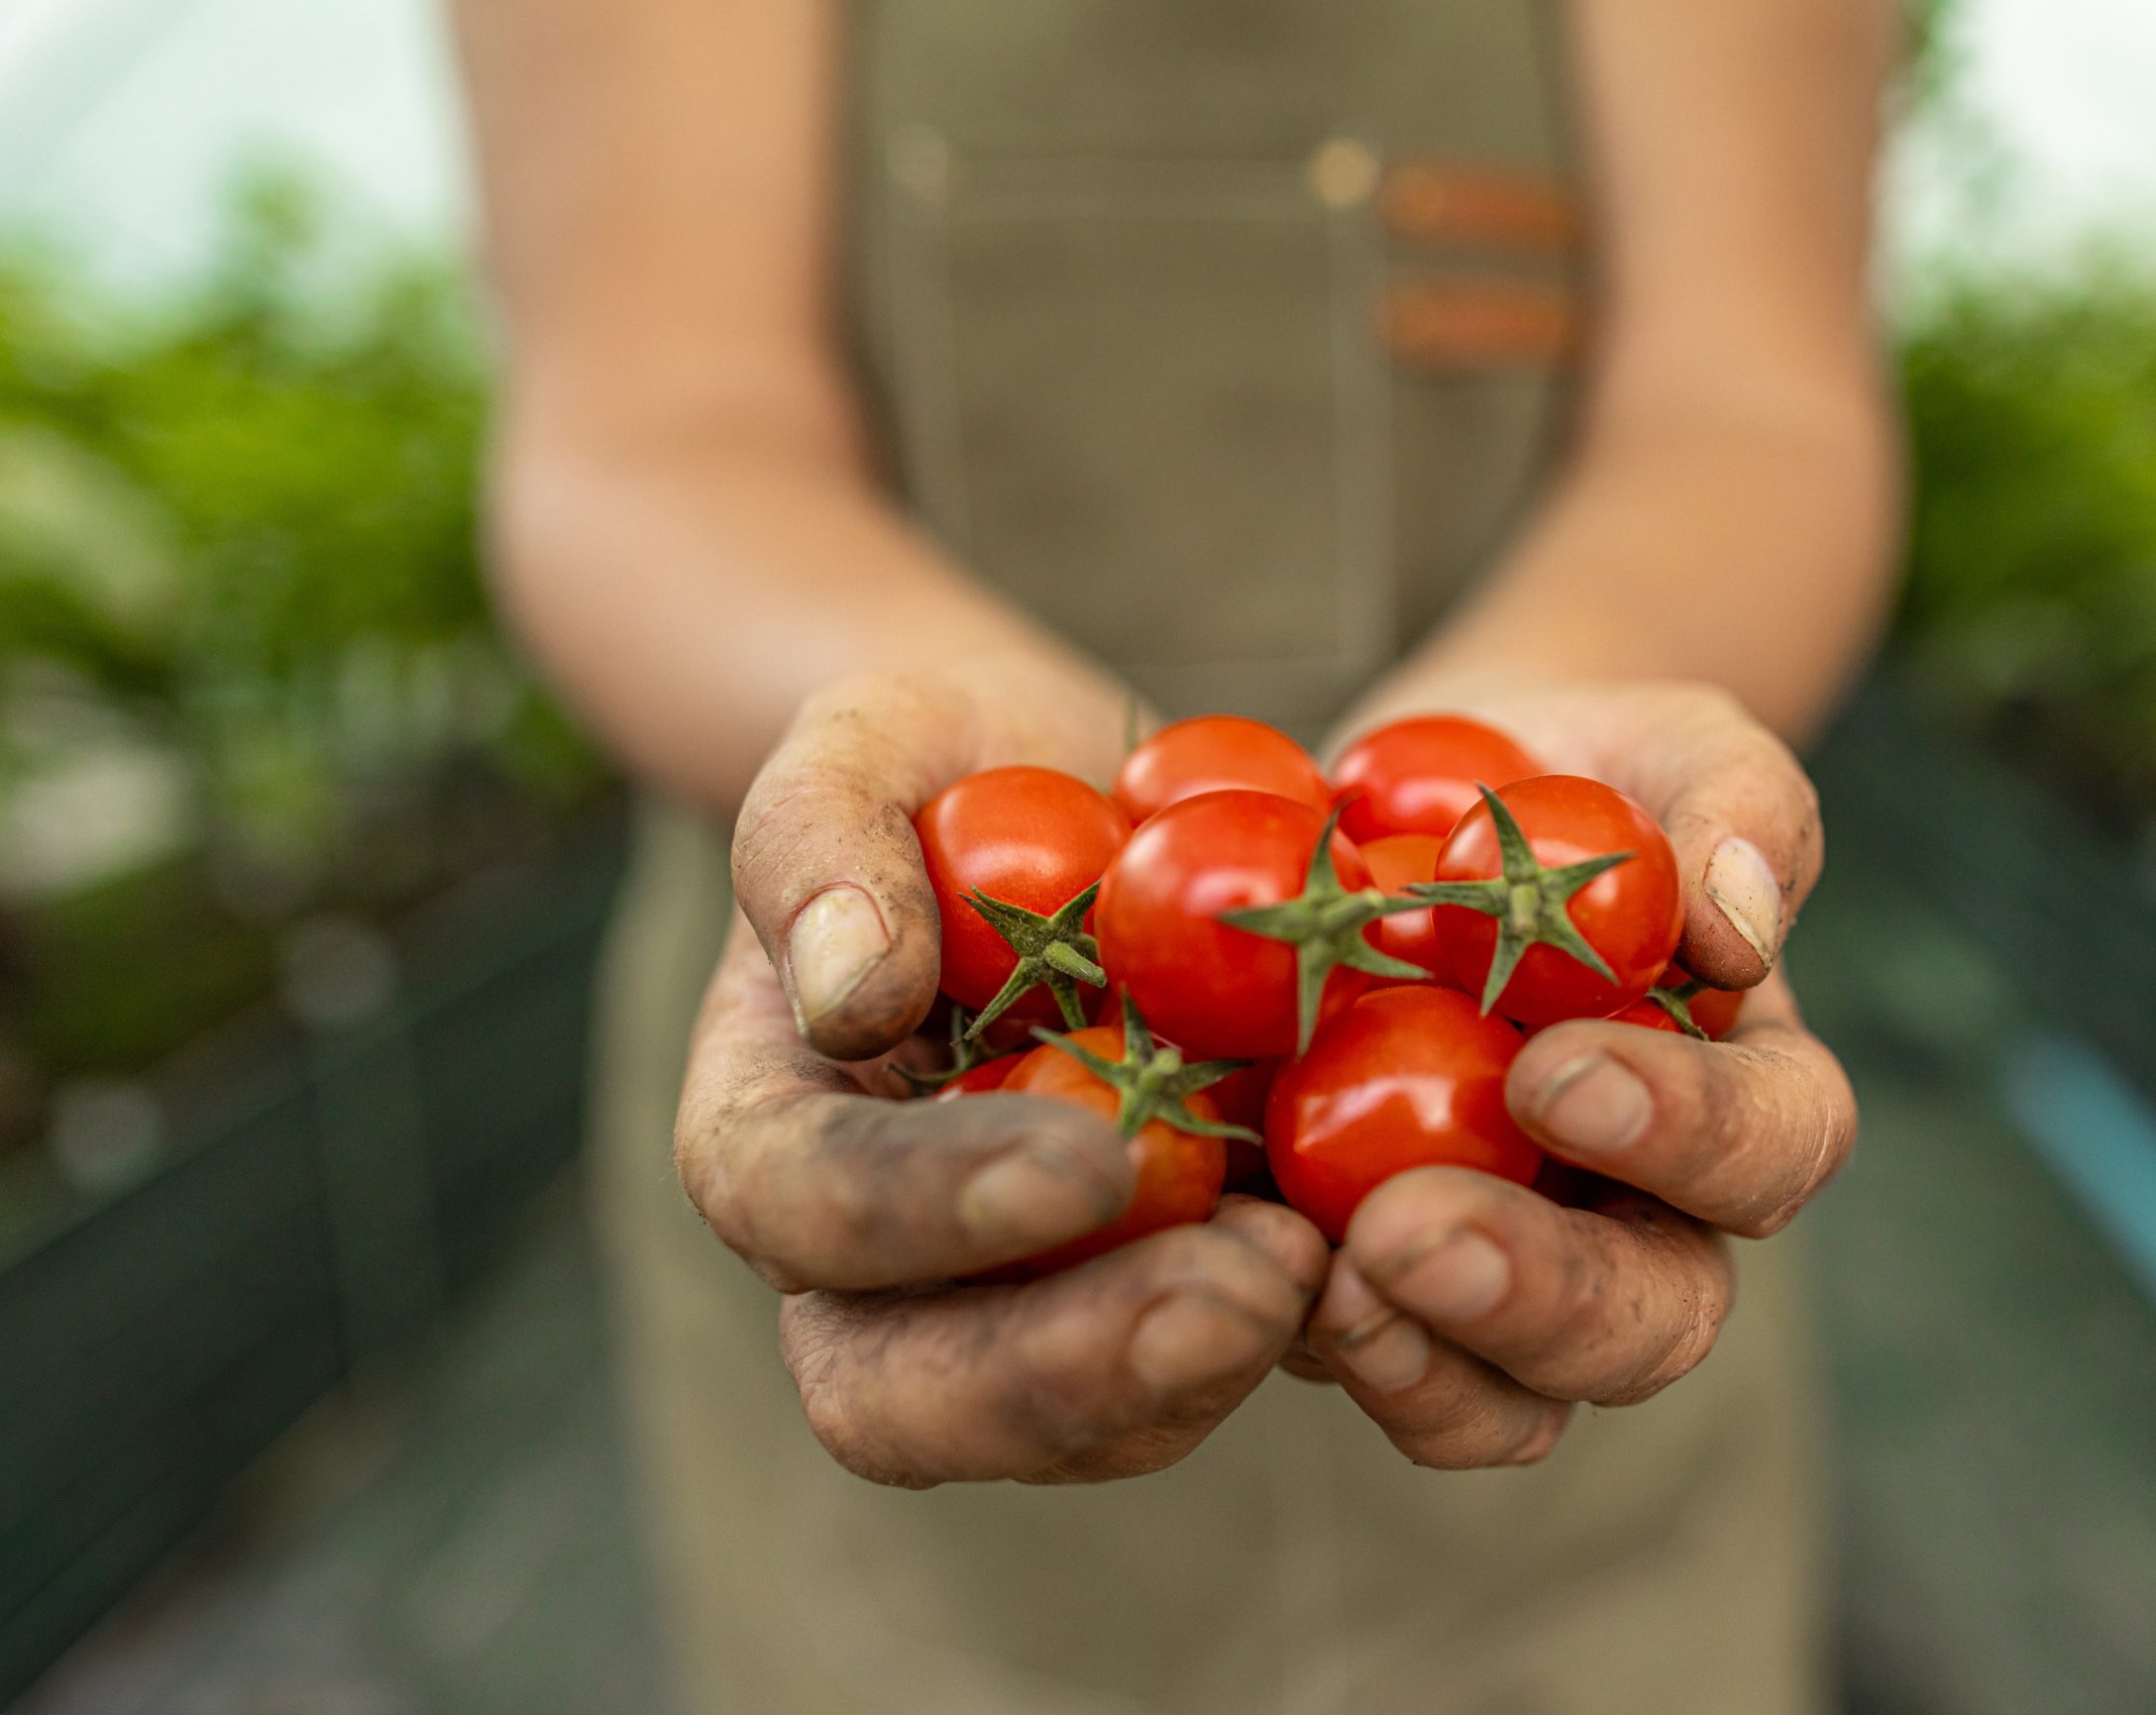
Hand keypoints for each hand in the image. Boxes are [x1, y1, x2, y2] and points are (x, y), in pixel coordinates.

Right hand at [679, 661, 1328, 1486]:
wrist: (1065, 794)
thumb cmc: (939, 757)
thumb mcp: (868, 738)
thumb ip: (819, 844)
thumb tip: (846, 995)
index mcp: (767, 1133)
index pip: (807, 1210)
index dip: (930, 1207)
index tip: (1087, 1158)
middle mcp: (871, 1263)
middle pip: (910, 1398)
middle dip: (1076, 1364)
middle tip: (1243, 1286)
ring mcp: (1014, 1300)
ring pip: (1073, 1422)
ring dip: (1201, 1368)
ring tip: (1327, 1262)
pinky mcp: (1150, 1292)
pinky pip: (1204, 1366)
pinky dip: (1295, 1328)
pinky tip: (1382, 1248)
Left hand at [1303, 680, 1854, 1466]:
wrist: (1415, 801)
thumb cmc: (1577, 775)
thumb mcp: (1668, 746)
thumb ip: (1732, 806)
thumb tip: (1739, 922)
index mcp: (1742, 1098)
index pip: (1770, 1148)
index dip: (1684, 1133)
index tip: (1555, 1072)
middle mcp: (1636, 1216)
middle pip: (1646, 1321)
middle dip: (1539, 1295)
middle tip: (1412, 1234)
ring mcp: (1495, 1264)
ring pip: (1504, 1394)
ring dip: (1422, 1361)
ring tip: (1328, 1284)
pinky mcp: (1359, 1275)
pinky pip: (1345, 1353)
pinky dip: (1286, 1327)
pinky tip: (1225, 1263)